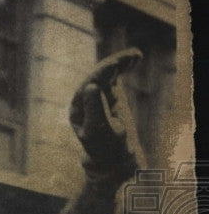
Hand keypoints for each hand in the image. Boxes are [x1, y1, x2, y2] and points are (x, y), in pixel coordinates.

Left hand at [69, 48, 144, 182]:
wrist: (113, 158)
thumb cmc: (104, 147)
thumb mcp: (100, 130)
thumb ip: (95, 109)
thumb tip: (90, 86)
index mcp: (77, 108)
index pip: (87, 88)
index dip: (100, 75)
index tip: (113, 65)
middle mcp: (84, 99)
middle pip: (97, 77)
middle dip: (111, 66)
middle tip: (128, 57)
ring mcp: (97, 95)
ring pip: (107, 75)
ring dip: (119, 63)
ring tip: (135, 55)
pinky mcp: (110, 94)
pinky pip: (115, 77)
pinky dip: (124, 67)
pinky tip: (135, 58)